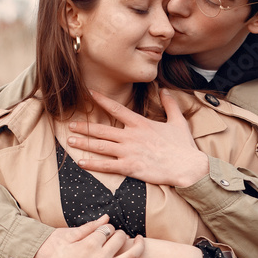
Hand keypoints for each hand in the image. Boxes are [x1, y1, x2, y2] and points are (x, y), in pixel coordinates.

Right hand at [32, 221, 150, 257]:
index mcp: (89, 244)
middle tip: (120, 237)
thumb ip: (87, 228)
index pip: (108, 229)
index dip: (109, 229)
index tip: (107, 232)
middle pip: (121, 238)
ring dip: (139, 245)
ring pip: (132, 254)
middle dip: (122, 235)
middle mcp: (100, 257)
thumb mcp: (67, 242)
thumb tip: (106, 217)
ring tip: (140, 241)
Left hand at [66, 89, 209, 186]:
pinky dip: (92, 164)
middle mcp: (131, 136)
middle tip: (71, 125)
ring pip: (100, 146)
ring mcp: (129, 152)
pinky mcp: (130, 167)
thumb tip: (165, 90)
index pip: (116, 108)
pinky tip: (80, 162)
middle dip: (85, 127)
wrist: (187, 166)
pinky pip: (107, 166)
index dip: (101, 100)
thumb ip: (170, 104)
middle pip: (102, 129)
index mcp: (140, 123)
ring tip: (70, 141)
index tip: (89, 93)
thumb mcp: (178, 121)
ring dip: (84, 143)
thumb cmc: (183, 146)